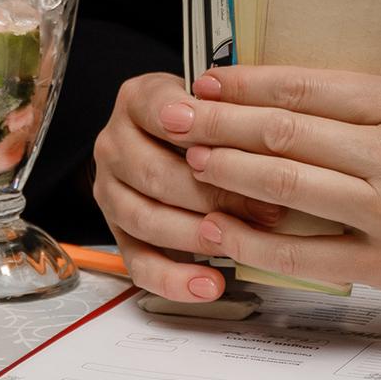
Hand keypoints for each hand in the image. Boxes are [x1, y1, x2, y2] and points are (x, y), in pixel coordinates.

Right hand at [92, 71, 286, 303]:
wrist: (163, 136)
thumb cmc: (201, 116)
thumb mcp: (211, 95)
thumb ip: (230, 105)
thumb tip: (269, 126)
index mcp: (137, 100)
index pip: (157, 109)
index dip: (192, 127)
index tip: (221, 142)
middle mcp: (114, 144)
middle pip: (154, 173)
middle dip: (210, 194)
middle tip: (261, 207)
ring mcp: (111, 191)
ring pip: (145, 219)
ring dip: (194, 235)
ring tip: (236, 242)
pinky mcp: (118, 232)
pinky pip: (139, 262)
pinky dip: (174, 278)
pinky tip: (208, 284)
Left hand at [156, 67, 380, 315]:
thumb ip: (377, 106)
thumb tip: (297, 100)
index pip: (310, 86)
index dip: (250, 82)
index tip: (210, 79)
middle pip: (286, 131)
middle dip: (220, 122)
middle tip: (175, 114)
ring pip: (287, 186)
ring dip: (228, 173)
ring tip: (189, 162)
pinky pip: (303, 254)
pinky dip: (253, 240)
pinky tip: (219, 230)